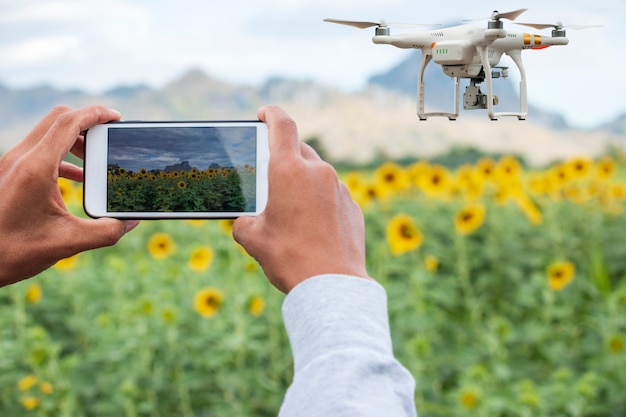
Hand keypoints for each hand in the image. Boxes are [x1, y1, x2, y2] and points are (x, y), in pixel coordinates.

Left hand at [0, 105, 139, 286]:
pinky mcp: (8, 172)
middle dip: (87, 122)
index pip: (69, 123)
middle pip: (58, 119)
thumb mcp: (68, 244)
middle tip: (109, 135)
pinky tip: (77, 178)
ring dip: (74, 139)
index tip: (116, 117)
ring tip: (96, 157)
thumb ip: (106, 231)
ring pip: (47, 133)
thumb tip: (131, 221)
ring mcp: (10, 163)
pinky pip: (39, 150)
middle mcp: (20, 158)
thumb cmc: (13, 251)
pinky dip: (62, 154)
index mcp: (36, 168)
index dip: (96, 114)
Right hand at [232, 106, 369, 292]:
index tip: (263, 114)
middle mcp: (318, 172)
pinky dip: (320, 201)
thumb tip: (248, 222)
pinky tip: (312, 226)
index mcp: (289, 170)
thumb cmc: (289, 258)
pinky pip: (332, 194)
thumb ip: (244, 221)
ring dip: (303, 182)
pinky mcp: (352, 208)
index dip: (271, 114)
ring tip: (290, 209)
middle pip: (299, 150)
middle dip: (284, 156)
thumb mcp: (252, 239)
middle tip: (270, 176)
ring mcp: (339, 189)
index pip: (281, 125)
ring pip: (317, 173)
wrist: (331, 286)